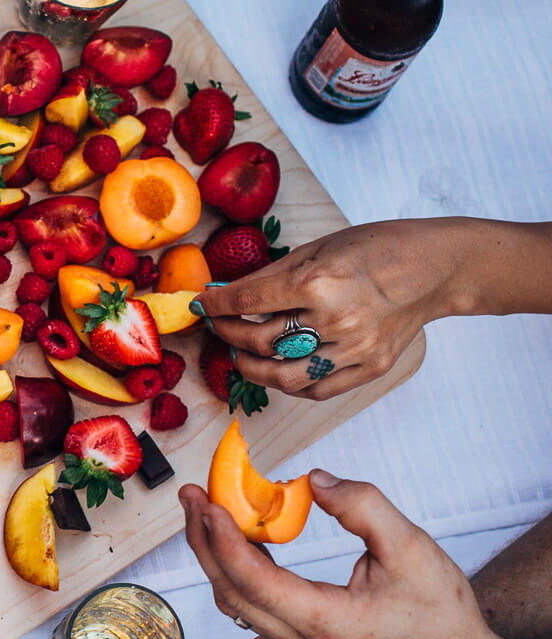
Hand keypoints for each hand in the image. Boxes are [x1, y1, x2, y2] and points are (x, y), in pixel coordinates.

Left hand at [177, 472, 499, 638]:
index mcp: (326, 622)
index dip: (224, 540)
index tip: (207, 503)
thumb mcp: (413, 549)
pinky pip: (253, 604)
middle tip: (190, 495)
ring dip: (214, 555)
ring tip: (204, 510)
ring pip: (236, 600)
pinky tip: (236, 535)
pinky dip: (236, 568)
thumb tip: (314, 480)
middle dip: (203, 540)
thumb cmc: (440, 614)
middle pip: (230, 590)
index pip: (254, 580)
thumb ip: (364, 508)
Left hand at [194, 220, 460, 399]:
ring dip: (251, 367)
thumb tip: (227, 293)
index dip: (217, 306)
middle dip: (229, 333)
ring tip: (240, 354)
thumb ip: (271, 276)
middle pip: (259, 341)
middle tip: (220, 326)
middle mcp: (335, 320)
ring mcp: (354, 350)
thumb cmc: (376, 249)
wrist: (436, 269)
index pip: (249, 301)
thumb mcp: (318, 248)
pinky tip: (275, 369)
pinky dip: (288, 384)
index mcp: (318, 282)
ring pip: (282, 376)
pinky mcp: (370, 369)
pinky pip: (317, 390)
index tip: (202, 306)